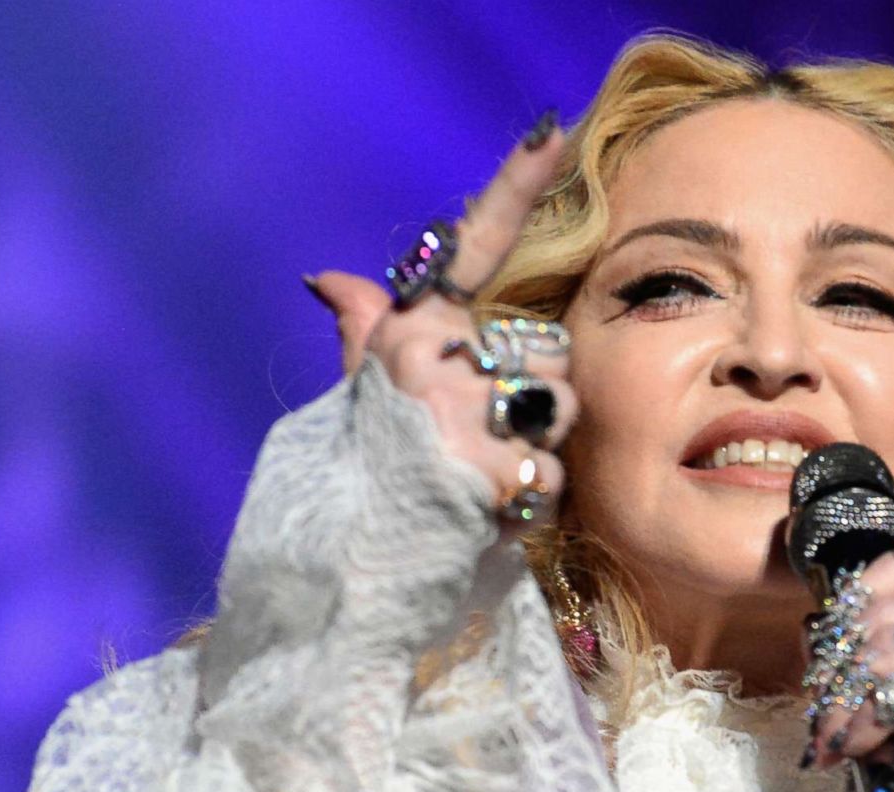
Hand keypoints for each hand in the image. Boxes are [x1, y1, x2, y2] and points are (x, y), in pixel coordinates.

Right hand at [304, 119, 574, 533]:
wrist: (349, 561)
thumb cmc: (367, 473)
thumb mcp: (362, 398)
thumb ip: (368, 337)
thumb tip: (330, 279)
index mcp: (411, 329)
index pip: (471, 245)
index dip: (515, 184)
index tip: (551, 129)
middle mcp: (434, 356)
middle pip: (550, 350)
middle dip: (539, 398)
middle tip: (487, 440)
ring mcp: (460, 409)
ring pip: (562, 407)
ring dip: (541, 451)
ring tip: (486, 477)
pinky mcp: (486, 463)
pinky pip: (553, 471)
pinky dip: (535, 502)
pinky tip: (490, 513)